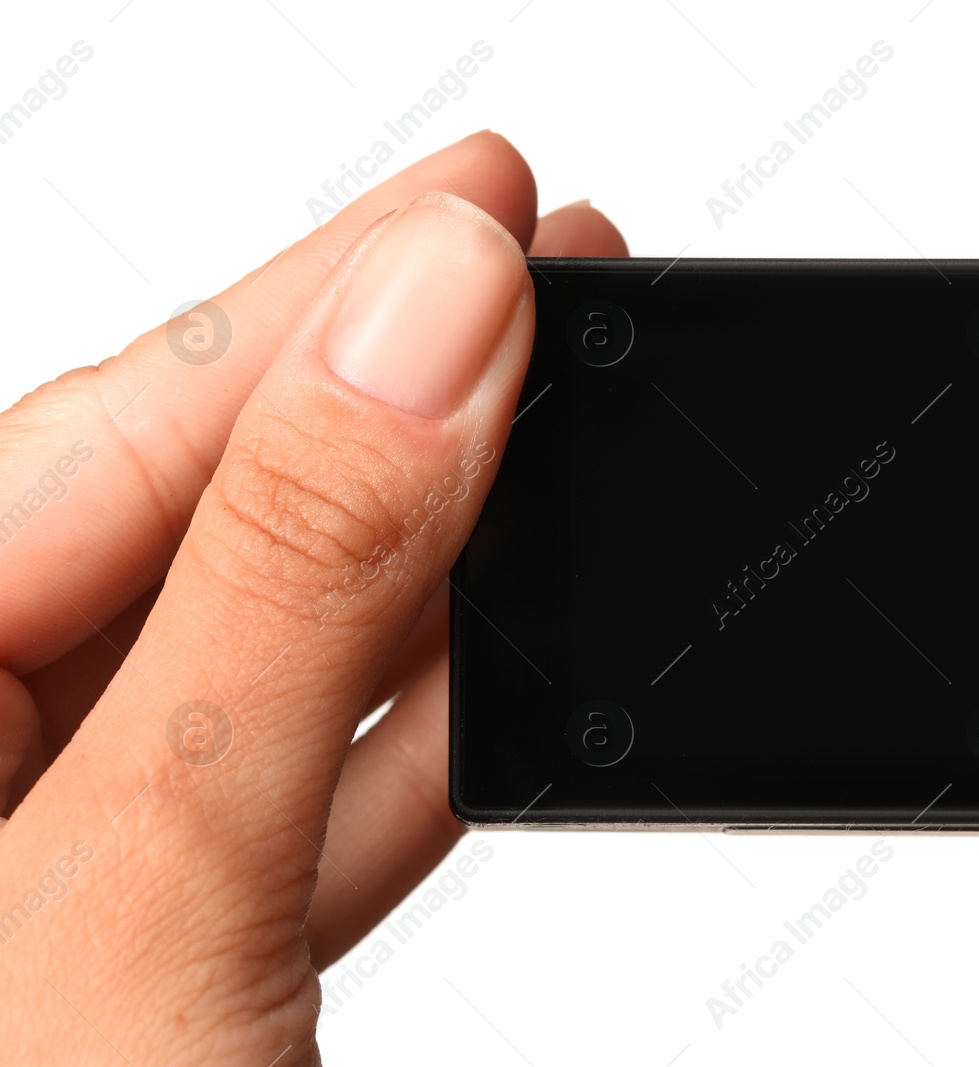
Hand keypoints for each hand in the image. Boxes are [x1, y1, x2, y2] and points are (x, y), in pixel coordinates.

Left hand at [0, 132, 625, 1062]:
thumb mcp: (146, 884)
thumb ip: (291, 588)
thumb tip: (428, 324)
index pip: (116, 435)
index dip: (315, 301)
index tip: (480, 203)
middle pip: (199, 518)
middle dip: (388, 393)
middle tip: (531, 269)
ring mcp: (66, 877)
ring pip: (272, 654)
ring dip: (437, 554)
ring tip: (556, 428)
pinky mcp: (170, 962)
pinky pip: (306, 796)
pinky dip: (424, 729)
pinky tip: (512, 650)